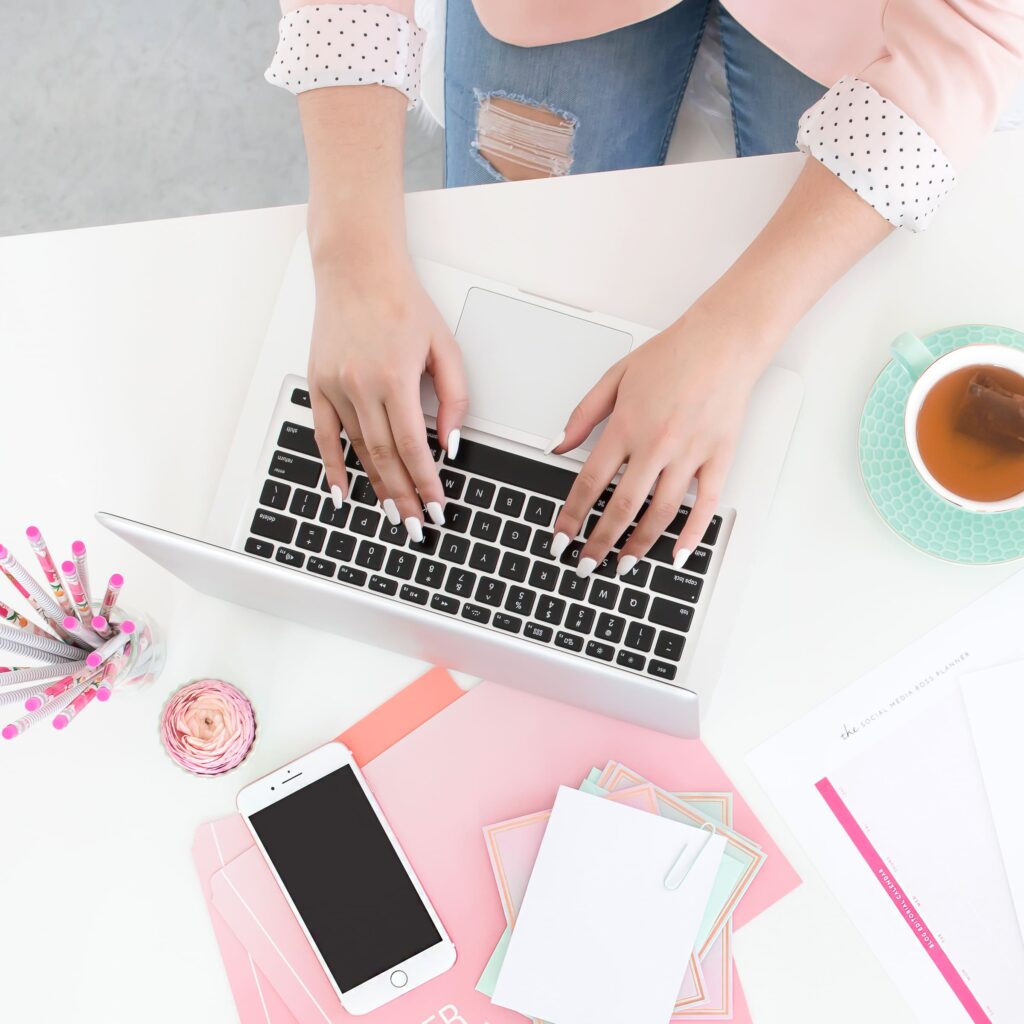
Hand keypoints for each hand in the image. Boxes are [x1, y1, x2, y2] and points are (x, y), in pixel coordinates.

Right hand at [308, 256, 467, 538]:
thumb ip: (454, 397)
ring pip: (358, 450)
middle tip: (417, 525)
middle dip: (404, 497)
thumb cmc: (402, 303)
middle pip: (384, 457)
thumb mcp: (444, 346)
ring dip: (377, 486)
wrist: (357, 270)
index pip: (412, 445)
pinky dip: (334, 467)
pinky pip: (324, 436)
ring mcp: (335, 387)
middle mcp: (361, 385)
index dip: (425, 481)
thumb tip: (451, 441)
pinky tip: (344, 492)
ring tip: (394, 513)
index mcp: (395, 377)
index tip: (436, 505)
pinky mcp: (318, 384)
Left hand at [548, 302, 773, 576]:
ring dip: (639, 544)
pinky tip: (678, 553)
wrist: (723, 340)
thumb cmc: (672, 354)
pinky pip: (706, 503)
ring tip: (624, 565)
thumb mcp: (615, 377)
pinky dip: (692, 533)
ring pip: (661, 512)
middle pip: (623, 506)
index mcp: (626, 426)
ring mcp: (690, 453)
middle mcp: (656, 444)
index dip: (572, 516)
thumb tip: (557, 445)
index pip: (590, 483)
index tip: (561, 538)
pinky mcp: (719, 456)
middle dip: (601, 541)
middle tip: (587, 565)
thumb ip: (582, 415)